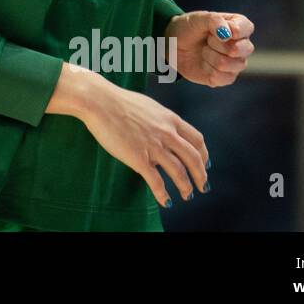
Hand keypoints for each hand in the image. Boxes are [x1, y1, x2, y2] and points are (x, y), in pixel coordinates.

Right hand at [74, 70, 209, 206]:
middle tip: (202, 186)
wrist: (99, 101)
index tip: (204, 164)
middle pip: (193, 158)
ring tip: (187, 195)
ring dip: (186, 186)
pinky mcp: (139, 159)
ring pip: (179, 172)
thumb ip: (159, 120)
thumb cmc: (118, 101)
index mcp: (170, 119)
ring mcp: (154, 146)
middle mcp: (167, 133)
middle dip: (200, 175)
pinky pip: (156, 181)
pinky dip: (163, 194)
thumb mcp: (148, 106)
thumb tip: (162, 130)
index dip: (204, 155)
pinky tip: (166, 201)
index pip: (197, 140)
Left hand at [166, 11, 253, 86]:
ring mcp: (236, 63)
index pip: (246, 28)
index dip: (231, 30)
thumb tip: (227, 33)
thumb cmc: (189, 28)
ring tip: (204, 50)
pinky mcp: (227, 78)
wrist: (173, 46)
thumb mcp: (198, 18)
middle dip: (219, 44)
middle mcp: (242, 45)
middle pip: (245, 48)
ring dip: (211, 56)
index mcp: (239, 26)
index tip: (213, 30)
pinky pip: (223, 77)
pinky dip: (208, 69)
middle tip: (207, 40)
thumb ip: (214, 20)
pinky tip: (203, 63)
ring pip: (233, 64)